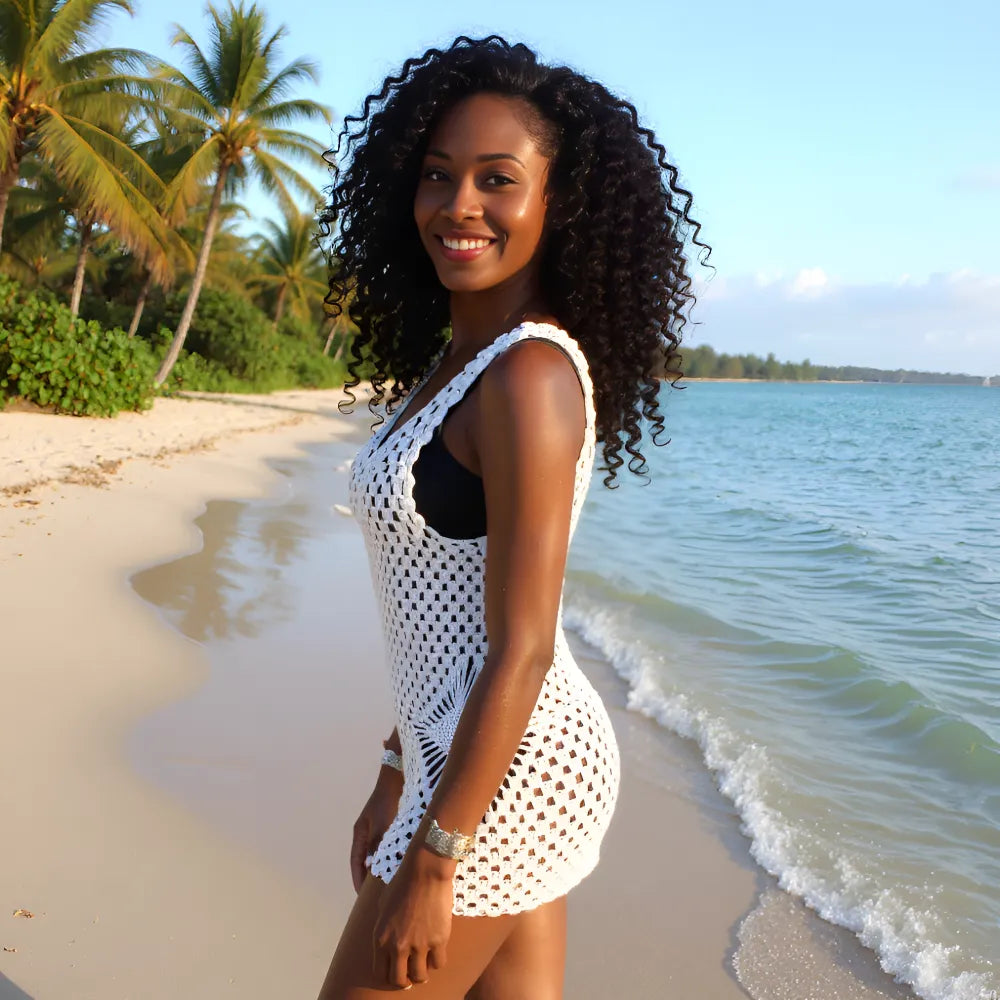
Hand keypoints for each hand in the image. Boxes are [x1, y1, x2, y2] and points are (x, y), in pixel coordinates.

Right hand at [350, 769, 402, 892]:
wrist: (398, 776)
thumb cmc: (388, 799)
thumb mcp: (382, 823)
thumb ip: (377, 845)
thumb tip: (372, 868)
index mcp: (360, 834)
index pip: (356, 863)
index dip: (359, 881)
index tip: (362, 898)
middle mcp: (367, 834)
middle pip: (365, 862)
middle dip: (369, 879)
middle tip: (375, 897)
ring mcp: (378, 830)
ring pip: (378, 856)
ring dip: (381, 869)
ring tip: (388, 887)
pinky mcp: (390, 827)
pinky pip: (388, 849)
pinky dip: (391, 859)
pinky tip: (401, 868)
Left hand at [372, 845, 455, 988]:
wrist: (425, 870)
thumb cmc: (402, 882)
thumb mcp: (382, 905)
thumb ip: (382, 927)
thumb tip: (386, 940)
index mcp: (380, 938)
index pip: (380, 973)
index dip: (389, 975)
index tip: (397, 971)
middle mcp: (397, 945)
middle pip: (399, 980)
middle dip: (405, 980)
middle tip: (411, 974)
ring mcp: (418, 944)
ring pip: (420, 976)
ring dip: (422, 973)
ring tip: (425, 963)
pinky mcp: (438, 940)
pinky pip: (438, 963)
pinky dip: (437, 960)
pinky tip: (437, 951)